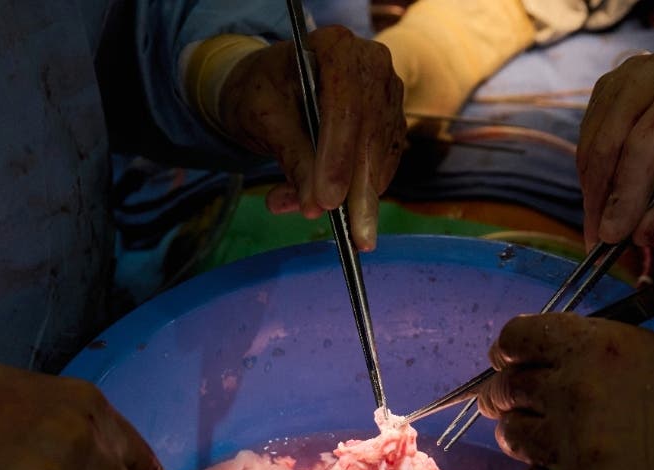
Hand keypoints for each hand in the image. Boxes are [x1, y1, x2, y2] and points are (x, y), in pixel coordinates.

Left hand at [217, 25, 405, 250]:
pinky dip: (363, 193)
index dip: (338, 156)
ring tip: (322, 220)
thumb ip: (291, 158)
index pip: (346, 105)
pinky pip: (384, 165)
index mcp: (336, 48)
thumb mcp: (264, 119)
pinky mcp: (391, 124)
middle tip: (352, 237)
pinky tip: (335, 207)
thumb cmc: (262, 93)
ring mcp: (387, 95)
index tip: (327, 201)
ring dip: (359, 198)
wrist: (273, 87)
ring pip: (381, 155)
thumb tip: (314, 207)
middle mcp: (371, 66)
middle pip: (371, 133)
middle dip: (358, 190)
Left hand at [477, 312, 653, 469]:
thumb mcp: (648, 350)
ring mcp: (573, 448)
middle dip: (508, 397)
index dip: (509, 353)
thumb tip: (529, 359)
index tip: (512, 364)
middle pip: (504, 390)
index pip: (515, 339)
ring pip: (511, 437)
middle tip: (527, 407)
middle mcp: (575, 392)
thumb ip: (586, 348)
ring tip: (560, 444)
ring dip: (528, 439)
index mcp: (595, 348)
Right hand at [577, 53, 653, 251]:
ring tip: (603, 229)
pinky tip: (607, 201)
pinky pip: (585, 145)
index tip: (612, 237)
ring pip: (590, 148)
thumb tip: (639, 235)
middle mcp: (649, 73)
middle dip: (601, 201)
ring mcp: (619, 79)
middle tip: (599, 245)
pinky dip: (591, 180)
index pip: (647, 142)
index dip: (627, 192)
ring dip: (592, 195)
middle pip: (609, 144)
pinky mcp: (602, 94)